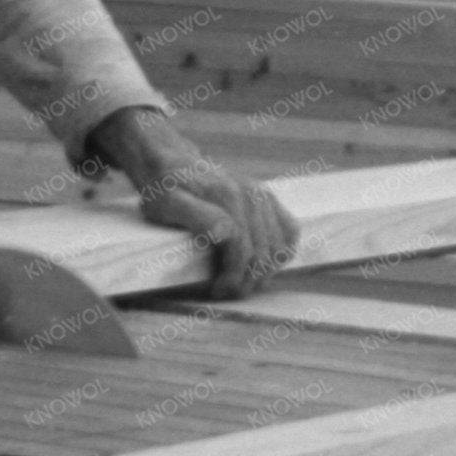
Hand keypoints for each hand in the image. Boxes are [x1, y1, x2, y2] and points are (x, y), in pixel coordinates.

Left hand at [88, 108, 299, 298]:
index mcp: (229, 198)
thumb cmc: (164, 188)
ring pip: (279, 248)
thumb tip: (227, 233)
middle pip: (264, 254)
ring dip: (264, 272)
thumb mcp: (167, 204)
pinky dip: (281, 253)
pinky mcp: (269, 198)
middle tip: (227, 292)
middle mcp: (251, 195)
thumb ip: (197, 217)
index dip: (233, 278)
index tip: (217, 292)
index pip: (244, 251)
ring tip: (241, 282)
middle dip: (247, 281)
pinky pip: (290, 232)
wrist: (172, 162)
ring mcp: (263, 196)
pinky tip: (261, 263)